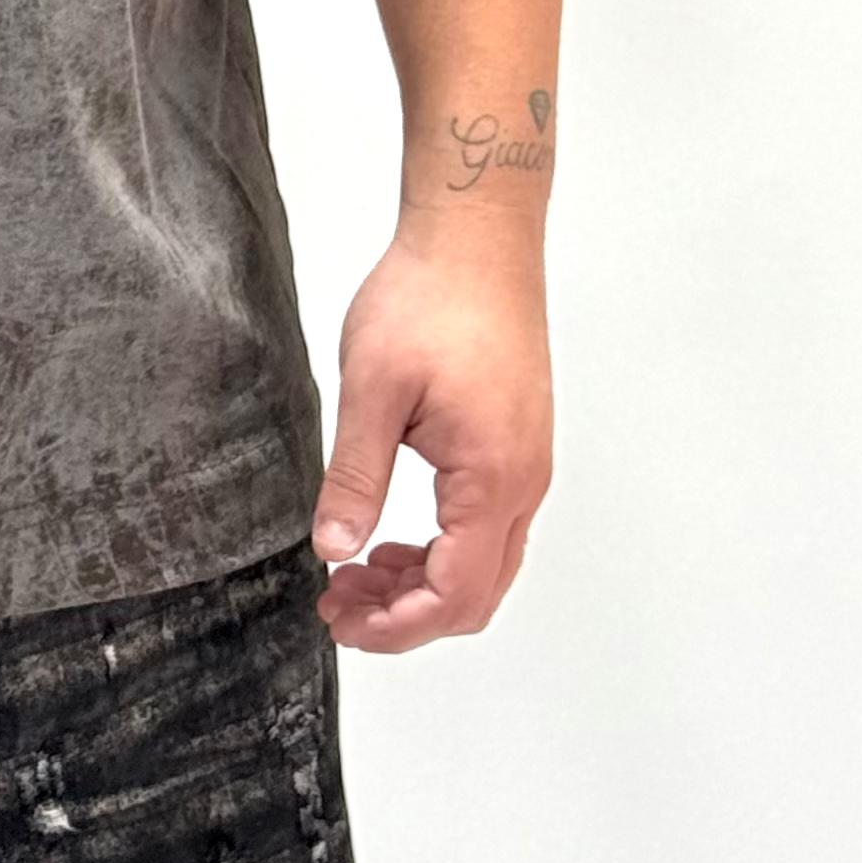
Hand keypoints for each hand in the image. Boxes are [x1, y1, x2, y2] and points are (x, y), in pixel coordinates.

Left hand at [309, 218, 552, 652]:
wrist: (476, 236)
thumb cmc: (428, 298)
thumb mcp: (372, 389)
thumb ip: (356, 478)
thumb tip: (334, 550)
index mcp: (492, 479)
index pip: (454, 595)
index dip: (396, 626)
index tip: (340, 622)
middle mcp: (523, 483)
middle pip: (477, 595)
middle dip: (407, 616)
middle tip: (338, 604)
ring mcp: (527, 464)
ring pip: (485, 564)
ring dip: (424, 584)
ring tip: (354, 573)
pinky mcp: (517, 444)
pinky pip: (488, 527)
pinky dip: (441, 548)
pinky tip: (391, 535)